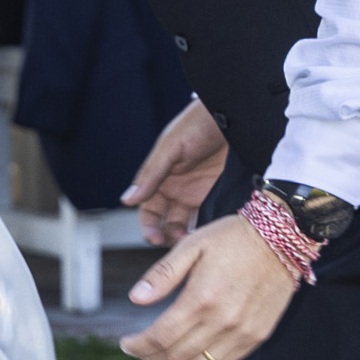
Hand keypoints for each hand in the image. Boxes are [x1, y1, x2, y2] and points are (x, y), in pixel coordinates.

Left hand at [120, 215, 299, 359]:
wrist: (281, 238)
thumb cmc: (233, 238)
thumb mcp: (191, 245)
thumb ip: (162, 275)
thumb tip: (136, 298)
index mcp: (201, 298)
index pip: (160, 337)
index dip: (138, 346)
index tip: (127, 344)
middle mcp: (222, 321)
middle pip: (176, 356)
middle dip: (151, 355)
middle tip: (140, 347)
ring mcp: (242, 332)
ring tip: (164, 350)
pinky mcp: (257, 336)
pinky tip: (193, 347)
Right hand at [123, 99, 227, 247]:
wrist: (232, 114)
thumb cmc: (197, 123)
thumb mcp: (171, 147)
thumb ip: (151, 174)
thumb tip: (127, 199)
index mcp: (159, 178)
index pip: (147, 211)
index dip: (148, 226)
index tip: (154, 238)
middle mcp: (175, 188)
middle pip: (165, 222)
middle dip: (167, 236)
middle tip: (176, 245)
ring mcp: (195, 192)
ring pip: (185, 223)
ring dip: (186, 235)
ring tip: (193, 243)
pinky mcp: (214, 194)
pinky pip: (207, 217)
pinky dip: (205, 228)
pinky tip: (208, 236)